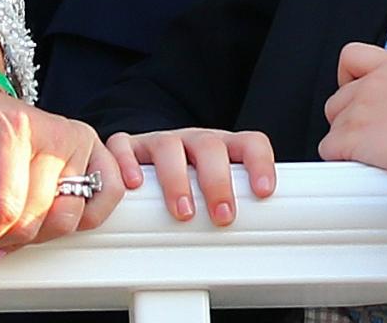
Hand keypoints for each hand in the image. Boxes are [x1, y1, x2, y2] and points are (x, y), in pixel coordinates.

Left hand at [0, 81, 120, 266]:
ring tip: (4, 235)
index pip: (3, 205)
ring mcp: (76, 142)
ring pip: (68, 218)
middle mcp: (51, 133)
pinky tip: (50, 223)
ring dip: (34, 238)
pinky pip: (105, 197)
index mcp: (11, 128)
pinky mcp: (92, 151)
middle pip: (34, 218)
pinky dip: (86, 218)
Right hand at [105, 127, 277, 225]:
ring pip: (169, 146)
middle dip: (217, 182)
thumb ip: (230, 204)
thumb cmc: (187, 182)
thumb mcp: (212, 190)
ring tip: (183, 212)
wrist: (146, 159)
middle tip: (223, 216)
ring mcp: (160, 142)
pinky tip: (134, 185)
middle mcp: (192, 141)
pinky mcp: (128, 147)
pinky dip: (128, 163)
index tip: (263, 192)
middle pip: (209, 146)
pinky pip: (123, 146)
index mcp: (221, 148)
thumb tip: (251, 245)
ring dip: (177, 180)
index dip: (259, 163)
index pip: (248, 143)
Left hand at [318, 43, 386, 174]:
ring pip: (333, 127)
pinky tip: (362, 168)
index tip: (358, 94)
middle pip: (337, 101)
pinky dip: (341, 161)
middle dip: (349, 119)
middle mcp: (372, 85)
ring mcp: (359, 111)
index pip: (352, 57)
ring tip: (371, 157)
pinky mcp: (352, 139)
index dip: (349, 78)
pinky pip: (329, 150)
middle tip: (372, 137)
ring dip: (346, 142)